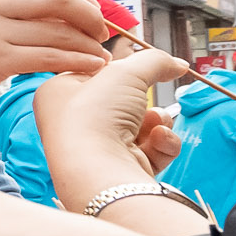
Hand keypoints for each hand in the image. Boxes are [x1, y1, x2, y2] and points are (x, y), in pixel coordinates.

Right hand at [0, 0, 107, 144]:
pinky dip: (77, 62)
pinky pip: (49, 57)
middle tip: (100, 31)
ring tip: (101, 56)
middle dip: (89, 13)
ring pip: (57, 30)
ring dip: (88, 44)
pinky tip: (90, 67)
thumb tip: (59, 4)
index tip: (85, 5)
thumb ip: (7, 7)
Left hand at [35, 51, 189, 201]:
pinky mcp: (120, 170)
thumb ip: (155, 61)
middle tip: (145, 99)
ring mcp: (97, 149)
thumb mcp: (126, 73)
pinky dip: (162, 144)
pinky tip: (159, 140)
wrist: (99, 173)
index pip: (94, 74)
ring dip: (158, 120)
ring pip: (143, 125)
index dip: (119, 70)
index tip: (137, 68)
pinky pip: (151, 150)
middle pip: (124, 100)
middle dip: (145, 99)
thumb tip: (177, 63)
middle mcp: (73, 123)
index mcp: (58, 94)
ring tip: (155, 122)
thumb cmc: (97, 117)